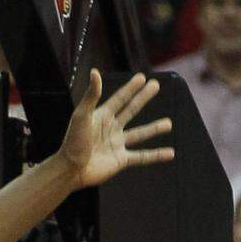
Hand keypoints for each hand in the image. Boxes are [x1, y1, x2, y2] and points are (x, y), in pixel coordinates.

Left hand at [58, 69, 174, 189]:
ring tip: (168, 123)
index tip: (142, 77)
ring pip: (139, 134)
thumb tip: (95, 72)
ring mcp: (117, 144)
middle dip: (143, 98)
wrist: (71, 169)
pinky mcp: (121, 159)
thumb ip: (91, 95)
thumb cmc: (73, 142)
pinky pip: (142, 156)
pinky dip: (156, 155)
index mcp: (101, 117)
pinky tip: (170, 153)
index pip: (119, 99)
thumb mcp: (82, 116)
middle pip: (131, 110)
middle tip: (156, 85)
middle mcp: (110, 129)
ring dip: (154, 128)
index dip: (130, 88)